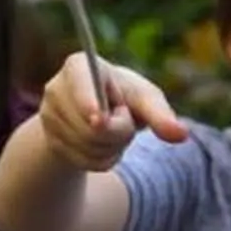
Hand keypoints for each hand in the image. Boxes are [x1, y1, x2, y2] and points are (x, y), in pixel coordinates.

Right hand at [39, 51, 189, 172]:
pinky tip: (101, 144)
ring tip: (111, 128)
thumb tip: (181, 134)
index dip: (89, 102)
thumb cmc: (126, 97)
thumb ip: (161, 114)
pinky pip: (86, 163)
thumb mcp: (145, 99)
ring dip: (112, 147)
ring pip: (89, 148)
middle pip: (91, 127)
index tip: (99, 119)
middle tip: (122, 117)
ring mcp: (49, 118)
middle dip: (118, 131)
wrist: (98, 113)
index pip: (79, 83)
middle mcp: (56, 89)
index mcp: (79, 67)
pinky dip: (103, 160)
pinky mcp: (51, 143)